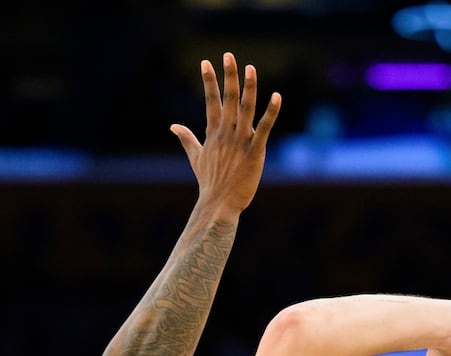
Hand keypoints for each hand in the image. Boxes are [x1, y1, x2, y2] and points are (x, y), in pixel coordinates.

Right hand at [172, 53, 281, 215]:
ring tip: (250, 68)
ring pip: (246, 109)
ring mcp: (241, 142)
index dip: (208, 81)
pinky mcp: (256, 152)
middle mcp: (226, 134)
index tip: (205, 62)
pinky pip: (264, 128)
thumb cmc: (209, 182)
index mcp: (213, 133)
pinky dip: (271, 112)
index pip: (211, 101)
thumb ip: (186, 138)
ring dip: (248, 88)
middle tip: (228, 55)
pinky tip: (276, 96)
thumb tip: (173, 126)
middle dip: (228, 76)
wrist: (219, 205)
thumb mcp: (196, 157)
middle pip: (228, 99)